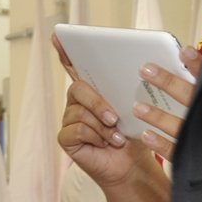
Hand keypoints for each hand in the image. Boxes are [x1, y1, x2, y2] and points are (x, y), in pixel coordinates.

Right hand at [54, 35, 155, 187]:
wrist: (132, 166)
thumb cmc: (135, 135)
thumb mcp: (137, 107)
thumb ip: (131, 88)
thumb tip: (143, 67)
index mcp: (93, 90)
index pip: (75, 66)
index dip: (65, 51)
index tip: (58, 35)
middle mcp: (77, 102)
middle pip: (78, 89)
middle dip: (97, 103)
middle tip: (114, 118)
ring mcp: (69, 119)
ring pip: (79, 112)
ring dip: (102, 126)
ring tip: (116, 137)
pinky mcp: (65, 137)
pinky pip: (76, 130)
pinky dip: (95, 137)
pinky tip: (104, 144)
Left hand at [133, 46, 201, 162]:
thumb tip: (188, 59)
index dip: (199, 66)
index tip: (184, 51)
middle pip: (193, 99)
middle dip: (169, 83)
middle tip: (145, 69)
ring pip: (182, 127)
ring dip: (159, 117)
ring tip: (137, 107)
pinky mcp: (200, 162)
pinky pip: (179, 153)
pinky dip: (162, 144)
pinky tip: (145, 135)